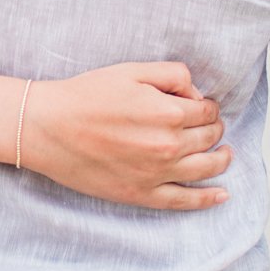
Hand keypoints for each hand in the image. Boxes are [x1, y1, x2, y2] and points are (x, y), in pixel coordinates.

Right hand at [22, 63, 229, 209]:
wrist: (45, 127)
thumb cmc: (82, 96)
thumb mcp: (129, 70)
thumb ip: (171, 75)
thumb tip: (196, 94)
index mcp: (168, 112)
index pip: (206, 110)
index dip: (206, 105)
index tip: (198, 105)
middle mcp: (169, 145)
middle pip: (210, 138)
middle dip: (213, 129)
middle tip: (206, 125)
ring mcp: (157, 173)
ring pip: (206, 169)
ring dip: (221, 159)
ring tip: (224, 154)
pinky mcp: (141, 193)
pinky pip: (185, 201)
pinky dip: (208, 199)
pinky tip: (221, 196)